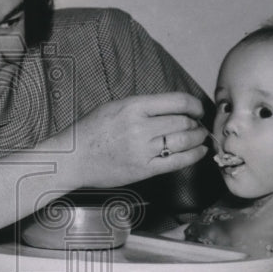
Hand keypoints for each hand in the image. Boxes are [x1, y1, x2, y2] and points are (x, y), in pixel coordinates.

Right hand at [73, 93, 207, 187]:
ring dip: (197, 138)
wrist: (73, 158)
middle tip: (198, 125)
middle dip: (196, 123)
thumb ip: (143, 106)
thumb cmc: (91, 131)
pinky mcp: (144, 170)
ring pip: (184, 141)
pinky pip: (177, 162)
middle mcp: (140, 127)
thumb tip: (173, 109)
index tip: (198, 109)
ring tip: (200, 137)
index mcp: (133, 106)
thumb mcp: (114, 107)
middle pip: (183, 122)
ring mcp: (143, 150)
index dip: (195, 105)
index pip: (177, 101)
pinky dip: (194, 156)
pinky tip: (200, 152)